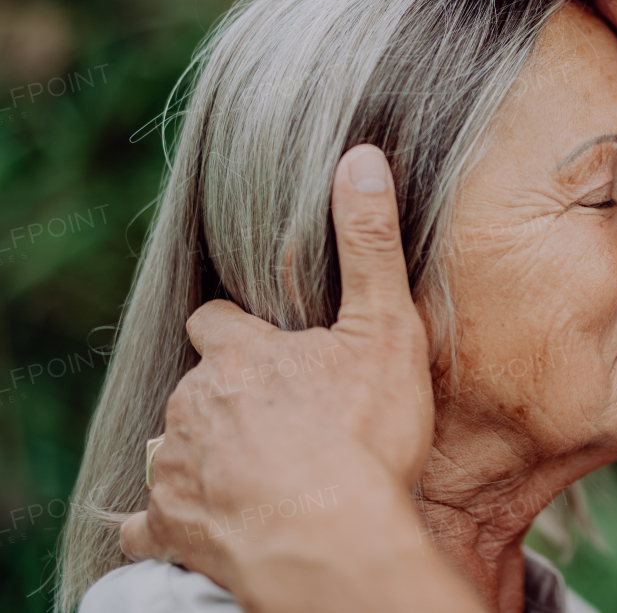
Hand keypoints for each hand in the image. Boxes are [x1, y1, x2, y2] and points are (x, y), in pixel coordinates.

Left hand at [119, 146, 475, 610]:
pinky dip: (167, 524)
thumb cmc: (364, 436)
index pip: (216, 323)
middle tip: (280, 420)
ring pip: (175, 448)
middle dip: (228, 398)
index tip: (265, 346)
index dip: (239, 333)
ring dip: (203, 454)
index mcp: (239, 353)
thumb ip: (369, 243)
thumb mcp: (385, 329)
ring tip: (254, 473)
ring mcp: (178, 467)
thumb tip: (360, 156)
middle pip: (197, 388)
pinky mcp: (172, 528)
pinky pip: (149, 524)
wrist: (332, 542)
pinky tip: (196, 525)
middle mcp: (195, 402)